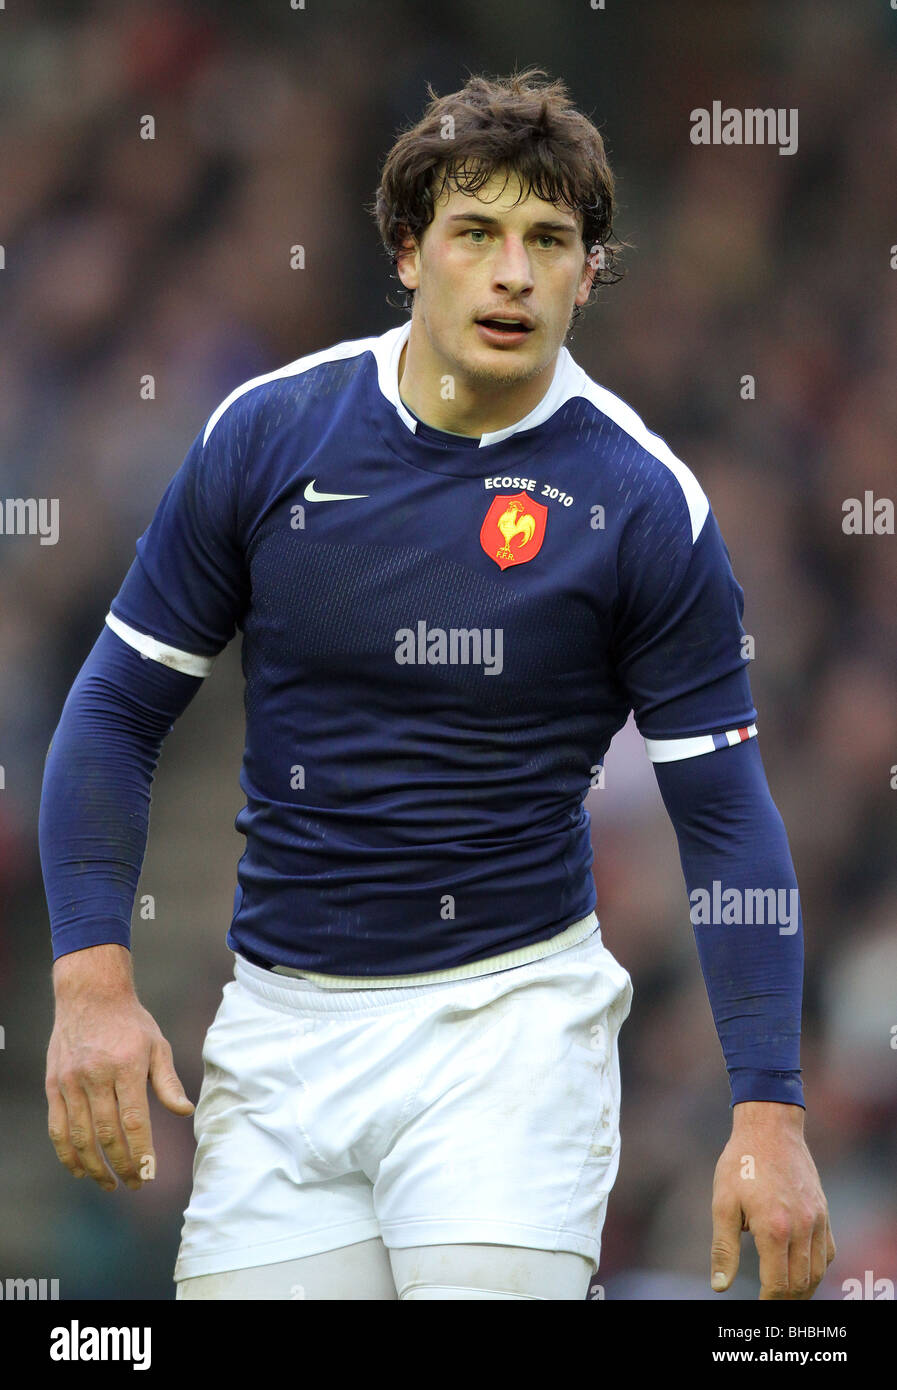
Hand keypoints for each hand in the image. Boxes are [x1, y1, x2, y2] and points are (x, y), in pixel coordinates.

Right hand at [46, 944, 193, 1191]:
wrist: (90, 994)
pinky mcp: (54, 1085)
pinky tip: (80, 1170)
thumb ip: (168, 1081)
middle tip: (134, 1185)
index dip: (140, 1153)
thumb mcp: (157, 1044)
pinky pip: (57, 1128)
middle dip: (121, 1166)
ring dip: (94, 1168)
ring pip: (80, 1137)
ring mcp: (71, 1082)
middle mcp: (96, 1076)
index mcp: (127, 1066)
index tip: (149, 1175)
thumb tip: (185, 1112)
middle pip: (107, 1134)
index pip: (133, 1121)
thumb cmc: (130, 1022)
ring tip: (108, 1185)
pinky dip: (67, 1154)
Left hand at [710, 1101, 834, 1298]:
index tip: (758, 1306)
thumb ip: (723, 1248)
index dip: (768, 1301)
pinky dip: (816, 1267)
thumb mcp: (723, 1203)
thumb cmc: (741, 1163)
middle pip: (801, 1283)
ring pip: (817, 1270)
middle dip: (786, 1300)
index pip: (778, 1284)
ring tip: (785, 1294)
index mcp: (773, 1228)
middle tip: (770, 1304)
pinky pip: (827, 1251)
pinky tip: (801, 1268)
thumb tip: (720, 1286)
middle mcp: (801, 1227)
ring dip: (803, 1288)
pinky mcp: (823, 1211)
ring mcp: (816, 1219)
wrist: (770, 1127)